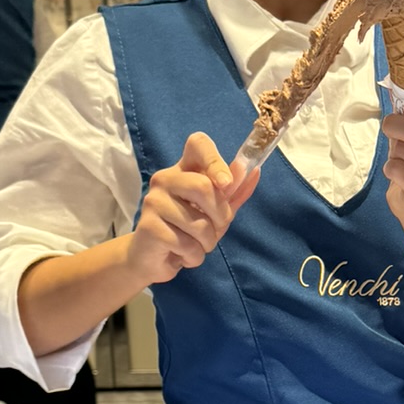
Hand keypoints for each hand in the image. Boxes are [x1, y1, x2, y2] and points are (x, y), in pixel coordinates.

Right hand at [125, 132, 257, 285]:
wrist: (153, 259)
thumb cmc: (187, 231)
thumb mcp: (216, 212)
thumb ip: (234, 193)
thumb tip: (255, 171)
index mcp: (184, 170)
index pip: (198, 144)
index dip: (216, 160)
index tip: (227, 183)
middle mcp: (165, 179)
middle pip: (204, 187)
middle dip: (220, 217)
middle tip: (213, 230)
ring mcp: (154, 201)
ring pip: (199, 224)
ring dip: (207, 243)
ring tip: (195, 244)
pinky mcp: (148, 227)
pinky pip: (187, 244)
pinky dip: (194, 256)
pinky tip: (182, 254)